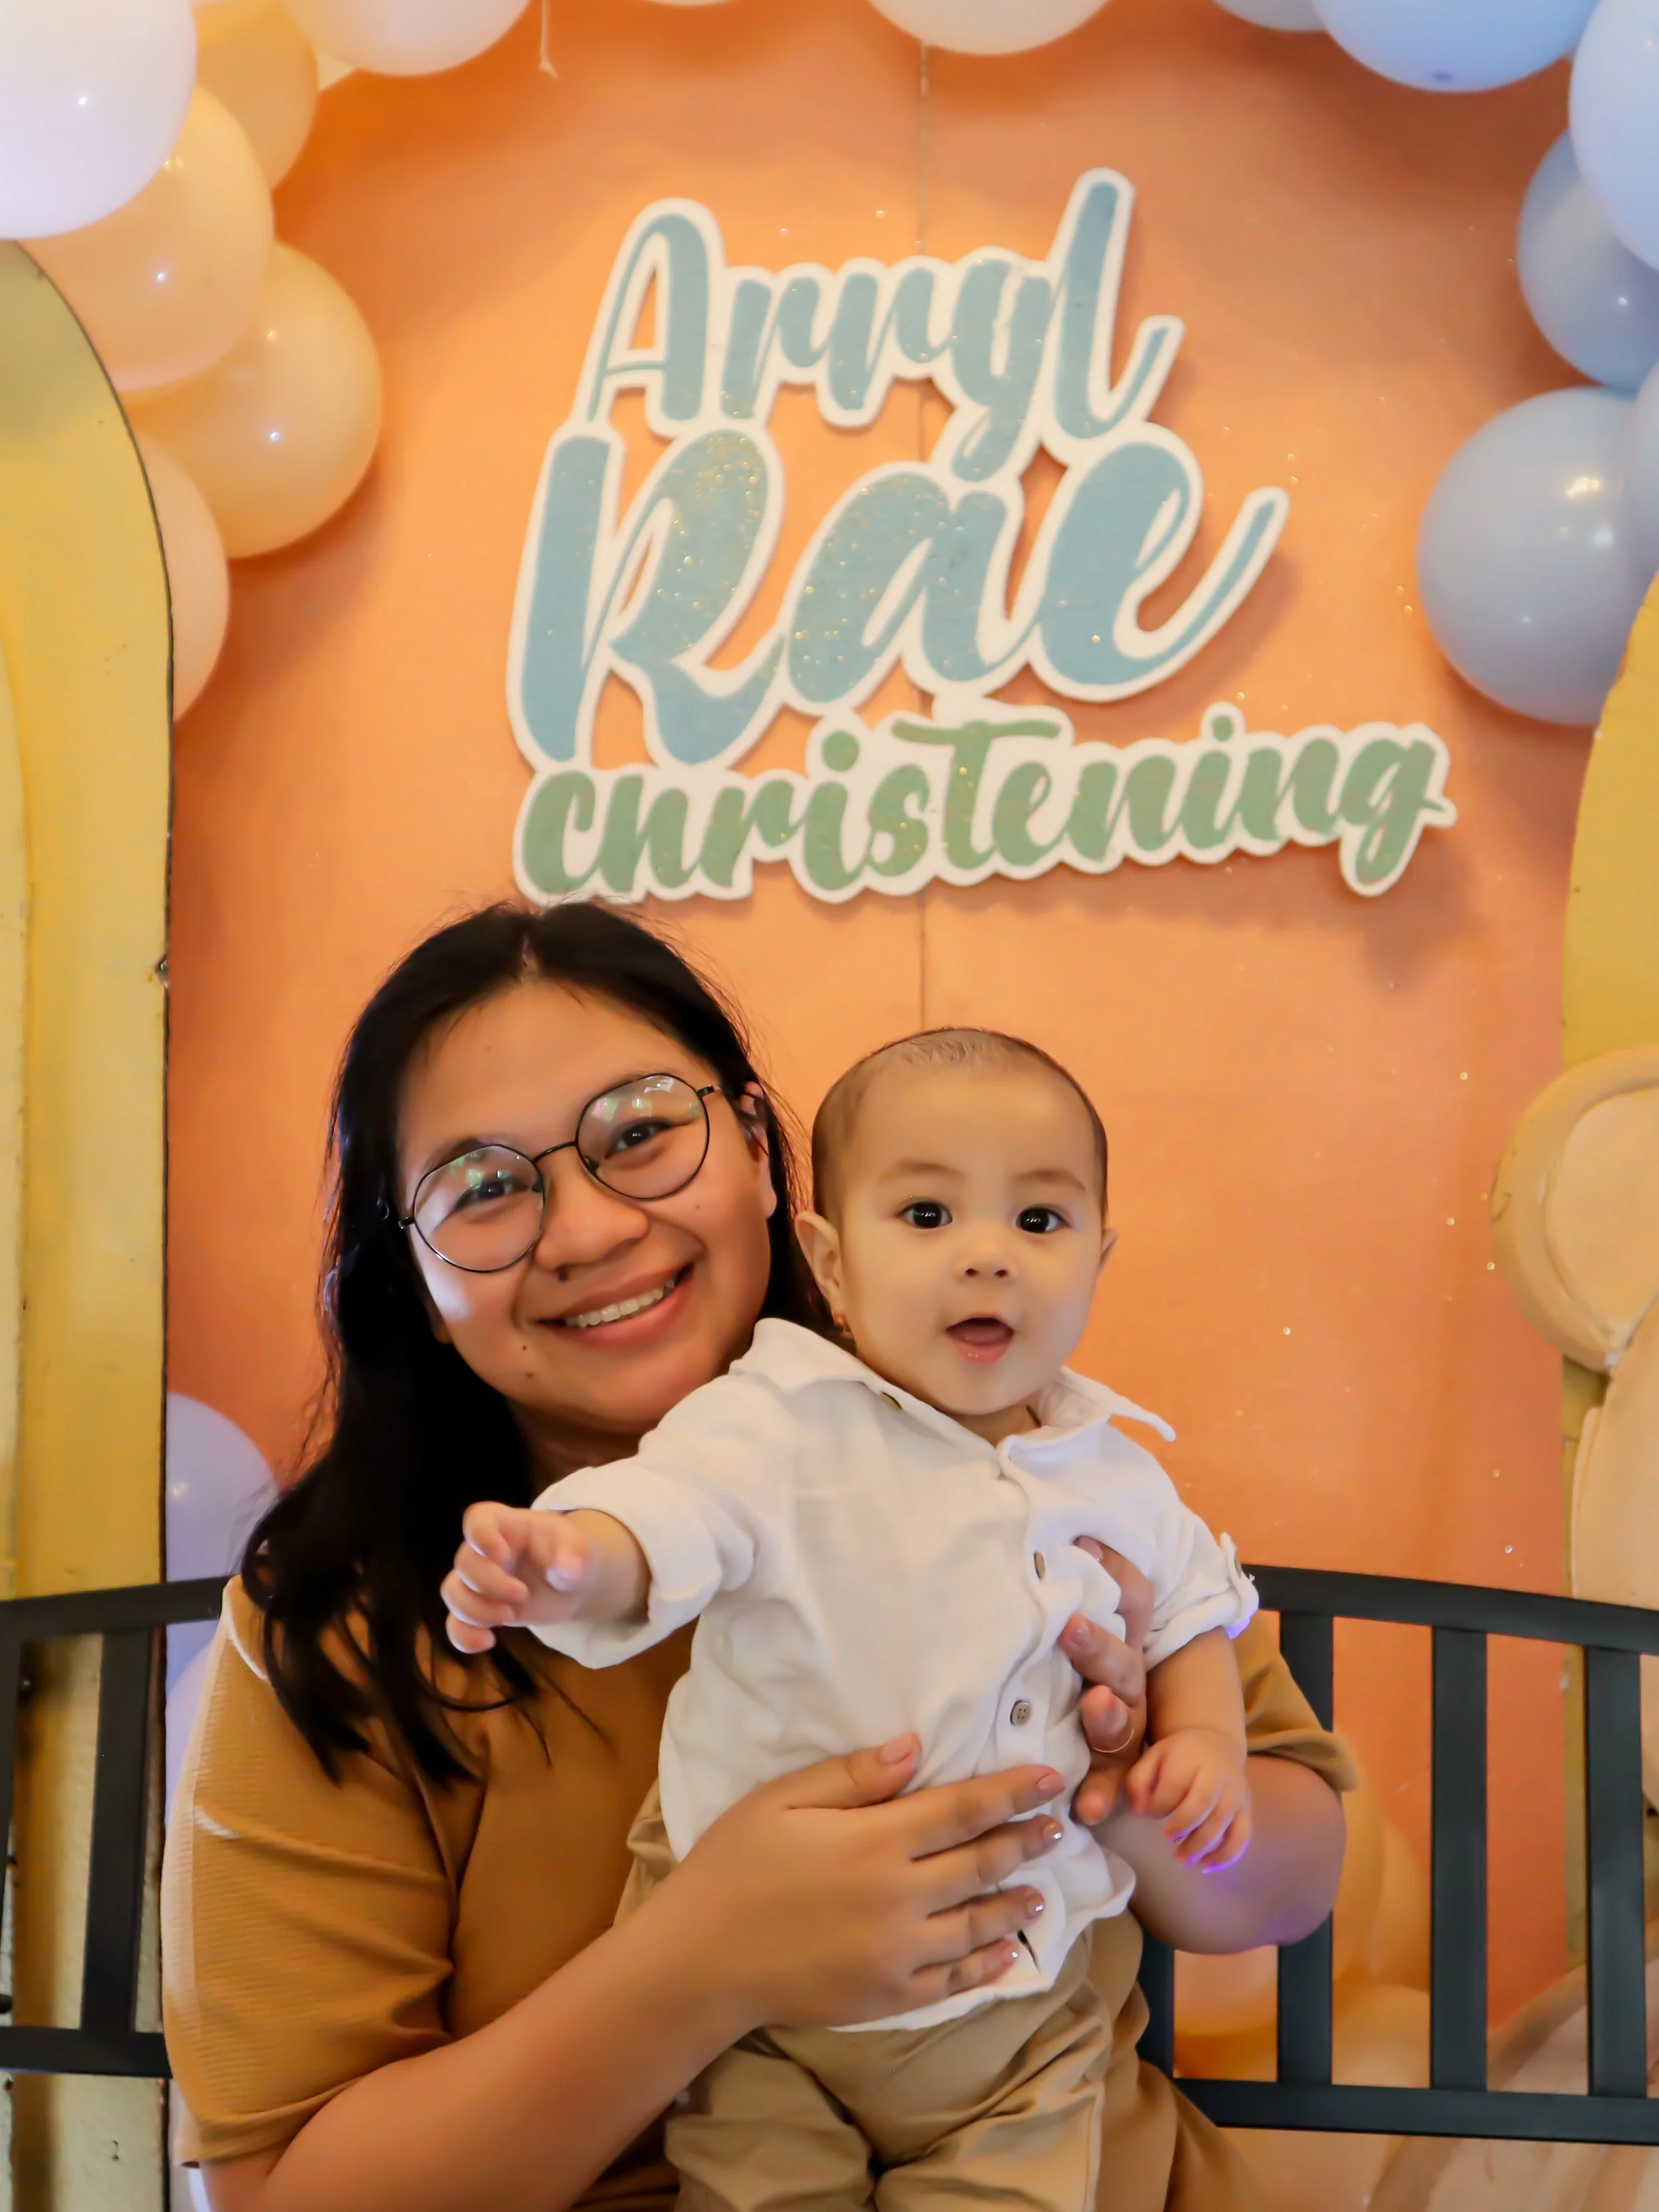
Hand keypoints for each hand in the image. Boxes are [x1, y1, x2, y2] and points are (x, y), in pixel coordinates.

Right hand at [441, 1502, 642, 1651]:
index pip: (479, 1518)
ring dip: (475, 1610)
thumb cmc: (572, 1553)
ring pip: (453, 1592)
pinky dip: (464, 1636)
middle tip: (522, 1595)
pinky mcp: (481, 1609)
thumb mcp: (581, 1548)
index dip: (480, 1536)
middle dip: (489, 1584)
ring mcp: (480, 1581)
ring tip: (509, 1616)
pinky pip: (455, 1623)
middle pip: (465, 1562)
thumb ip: (575, 1554)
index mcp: (509, 1526)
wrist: (574, 1582)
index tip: (501, 1555)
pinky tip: (487, 1642)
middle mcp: (486, 1551)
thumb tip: (568, 1570)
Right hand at [655, 1738, 1069, 2031]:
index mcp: (876, 1841)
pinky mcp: (888, 1997)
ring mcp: (898, 1954)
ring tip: (1041, 1890)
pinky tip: (1004, 1954)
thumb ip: (854, 1776)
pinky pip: (953, 1981)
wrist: (700, 1959)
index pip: (964, 1809)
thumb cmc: (736, 1865)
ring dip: (1014, 1903)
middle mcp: (900, 1898)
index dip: (1012, 1793)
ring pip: (977, 1925)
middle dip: (1025, 1842)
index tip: (1049, 1779)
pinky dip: (986, 1965)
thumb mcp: (782, 1800)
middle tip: (1059, 1827)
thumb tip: (916, 1747)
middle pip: (981, 1864)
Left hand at [1065, 1540, 1150, 1824]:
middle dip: (1098, 1643)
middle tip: (1070, 1625)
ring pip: (1122, 1721)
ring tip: (1094, 1706)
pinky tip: (1087, 1809)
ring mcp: (1124, 1730)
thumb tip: (1028, 1538)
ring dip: (1108, 1715)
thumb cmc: (1065, 1676)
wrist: (1128, 1755)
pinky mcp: (1112, 1773)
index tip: (1083, 1545)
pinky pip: (1112, 1787)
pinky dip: (1102, 1797)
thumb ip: (1057, 1601)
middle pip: (1121, 1660)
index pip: (1132, 1599)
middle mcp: (1127, 1685)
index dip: (1116, 1570)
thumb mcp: (1068, 1635)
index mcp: (1119, 1644)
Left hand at [1122, 1726, 1251, 1869]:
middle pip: (1203, 1801)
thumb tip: (1139, 1811)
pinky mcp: (1246, 1809)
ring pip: (1223, 1821)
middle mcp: (1218, 1773)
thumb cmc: (1179, 1756)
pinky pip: (1242, 1835)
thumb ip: (1139, 1781)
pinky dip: (1226, 1855)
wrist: (1217, 1745)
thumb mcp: (1154, 1757)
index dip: (1159, 1803)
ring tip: (1182, 1859)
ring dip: (1202, 1845)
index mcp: (1191, 1756)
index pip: (1174, 1782)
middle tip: (1166, 1840)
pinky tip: (1206, 1866)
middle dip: (1183, 1825)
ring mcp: (1236, 1792)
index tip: (1146, 1814)